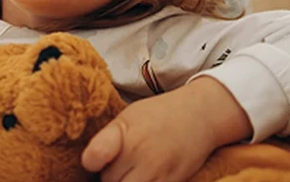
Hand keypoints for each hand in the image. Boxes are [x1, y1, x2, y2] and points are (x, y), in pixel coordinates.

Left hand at [80, 77, 250, 181]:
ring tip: (132, 171)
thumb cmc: (157, 115)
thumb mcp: (127, 118)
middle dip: (109, 176)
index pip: (94, 157)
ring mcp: (158, 170)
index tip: (93, 162)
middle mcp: (140, 152)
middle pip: (108, 181)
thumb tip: (89, 165)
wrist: (200, 115)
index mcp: (123, 131)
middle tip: (120, 164)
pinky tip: (145, 176)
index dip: (91, 162)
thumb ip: (106, 140)